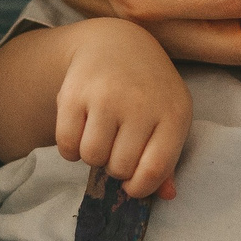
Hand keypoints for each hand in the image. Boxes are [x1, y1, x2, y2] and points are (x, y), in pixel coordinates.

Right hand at [54, 18, 190, 198]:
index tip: (132, 186)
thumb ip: (167, 158)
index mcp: (173, 114)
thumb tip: (167, 195)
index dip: (140, 188)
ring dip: (93, 157)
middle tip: (117, 148)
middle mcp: (141, 104)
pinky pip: (67, 144)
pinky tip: (82, 132)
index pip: (155, 169)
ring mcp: (107, 96)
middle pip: (120, 167)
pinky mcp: (76, 93)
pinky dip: (70, 150)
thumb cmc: (148, 91)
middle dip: (115, 167)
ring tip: (101, 137)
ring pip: (92, 157)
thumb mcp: (169, 117)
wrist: (116, 45)